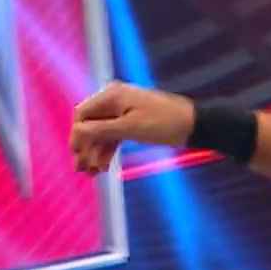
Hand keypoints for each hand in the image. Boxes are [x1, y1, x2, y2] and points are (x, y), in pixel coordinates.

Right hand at [69, 82, 196, 174]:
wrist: (194, 124)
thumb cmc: (163, 124)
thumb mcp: (130, 128)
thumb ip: (102, 129)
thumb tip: (76, 131)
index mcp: (111, 96)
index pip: (82, 114)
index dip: (77, 135)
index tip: (76, 155)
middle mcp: (114, 99)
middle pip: (91, 125)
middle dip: (87, 147)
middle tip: (83, 171)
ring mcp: (123, 110)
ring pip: (102, 132)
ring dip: (97, 152)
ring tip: (94, 174)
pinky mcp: (133, 120)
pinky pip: (114, 134)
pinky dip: (109, 149)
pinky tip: (105, 166)